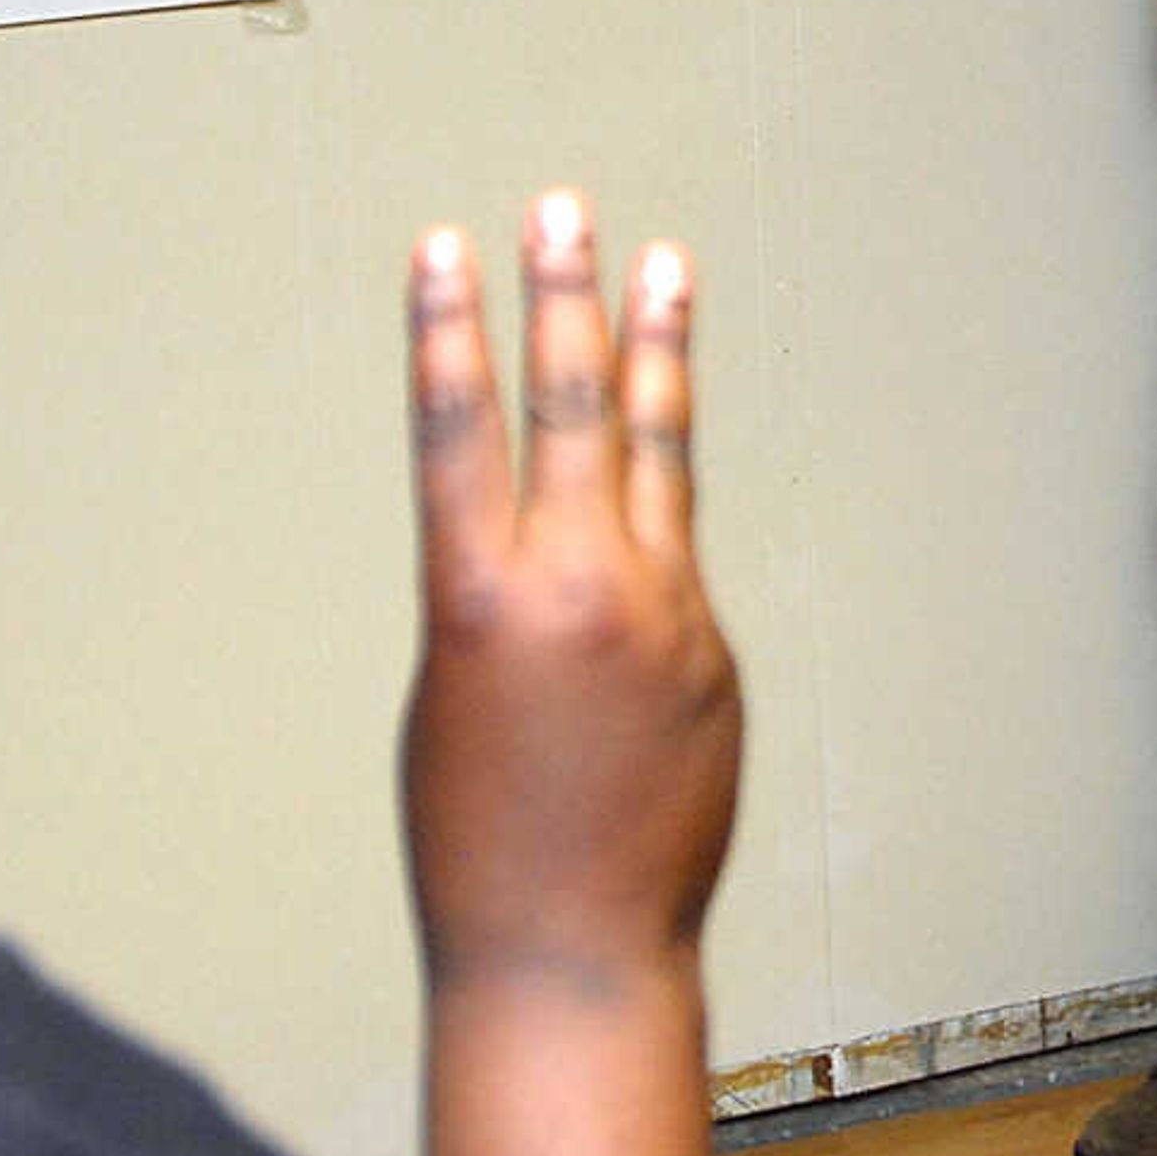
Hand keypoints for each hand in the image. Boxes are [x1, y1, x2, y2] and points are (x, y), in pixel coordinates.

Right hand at [402, 192, 740, 992]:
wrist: (574, 948)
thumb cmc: (478, 840)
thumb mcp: (449, 697)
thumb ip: (500, 596)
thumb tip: (552, 532)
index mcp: (478, 603)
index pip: (457, 431)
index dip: (448, 330)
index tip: (443, 245)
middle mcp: (579, 589)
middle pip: (572, 408)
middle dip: (562, 297)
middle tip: (563, 207)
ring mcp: (662, 613)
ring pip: (659, 451)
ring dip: (656, 349)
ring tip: (663, 263)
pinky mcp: (712, 649)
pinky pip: (678, 557)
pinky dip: (657, 513)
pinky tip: (651, 482)